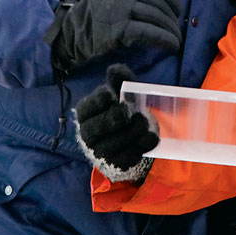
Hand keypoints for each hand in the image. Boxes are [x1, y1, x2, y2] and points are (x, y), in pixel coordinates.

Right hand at [51, 0, 181, 69]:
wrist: (77, 28)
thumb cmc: (102, 13)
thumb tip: (168, 7)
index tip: (178, 10)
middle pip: (158, 4)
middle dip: (172, 19)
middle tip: (177, 30)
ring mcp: (122, 8)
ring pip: (156, 17)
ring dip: (171, 30)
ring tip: (177, 39)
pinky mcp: (120, 27)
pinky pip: (149, 32)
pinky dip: (164, 39)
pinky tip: (172, 45)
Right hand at [74, 64, 159, 181]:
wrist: (126, 139)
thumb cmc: (120, 110)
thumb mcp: (120, 94)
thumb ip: (119, 81)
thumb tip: (115, 70)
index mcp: (85, 114)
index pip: (86, 108)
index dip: (98, 101)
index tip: (111, 95)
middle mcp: (88, 135)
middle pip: (96, 129)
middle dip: (114, 118)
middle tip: (129, 111)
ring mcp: (101, 152)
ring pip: (112, 145)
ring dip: (131, 132)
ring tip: (143, 121)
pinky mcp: (117, 164)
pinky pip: (127, 158)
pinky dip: (141, 146)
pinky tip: (150, 136)